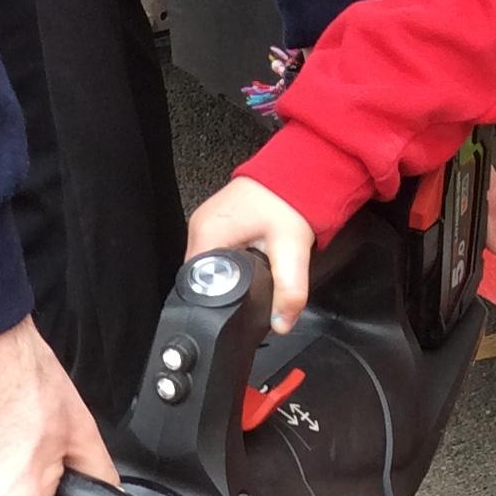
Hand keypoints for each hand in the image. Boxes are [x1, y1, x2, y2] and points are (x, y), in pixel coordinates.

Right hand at [185, 177, 316, 334]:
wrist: (298, 172)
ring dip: (226, 275)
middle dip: (222, 290)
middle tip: (246, 294)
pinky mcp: (218, 221)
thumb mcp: (292, 251)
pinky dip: (231, 261)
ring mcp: (207, 221)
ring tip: (248, 277)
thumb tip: (282, 323)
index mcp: (207, 234)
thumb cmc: (289, 200)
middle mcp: (200, 226)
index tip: (233, 308)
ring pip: (209, 264)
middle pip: (201, 276)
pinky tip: (248, 262)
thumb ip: (289, 291)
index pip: (196, 283)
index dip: (214, 301)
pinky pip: (217, 250)